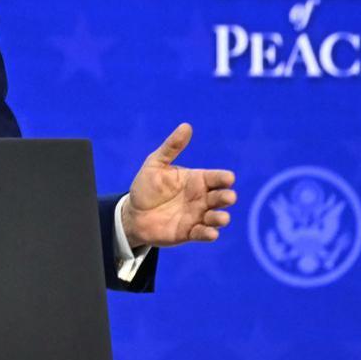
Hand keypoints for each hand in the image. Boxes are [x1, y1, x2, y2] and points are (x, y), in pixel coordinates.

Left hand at [120, 122, 235, 248]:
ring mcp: (197, 216)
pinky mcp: (190, 232)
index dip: (224, 178)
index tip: (228, 178)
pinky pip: (204, 234)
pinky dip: (209, 234)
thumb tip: (186, 126)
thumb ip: (171, 147)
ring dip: (221, 218)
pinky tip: (210, 233)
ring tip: (220, 218)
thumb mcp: (155, 164)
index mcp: (197, 180)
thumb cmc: (146, 187)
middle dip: (226, 197)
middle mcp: (201, 198)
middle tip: (227, 197)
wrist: (132, 213)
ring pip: (217, 217)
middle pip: (221, 197)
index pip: (217, 178)